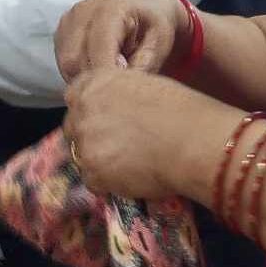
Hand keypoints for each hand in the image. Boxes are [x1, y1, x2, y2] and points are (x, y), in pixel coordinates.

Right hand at [55, 0, 191, 82]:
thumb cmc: (154, 24)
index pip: (98, 49)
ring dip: (85, 79)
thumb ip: (141, 66)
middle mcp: (84, 11)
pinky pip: (63, 63)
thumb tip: (120, 87)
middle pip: (75, 60)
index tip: (119, 94)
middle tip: (115, 91)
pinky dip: (78, 74)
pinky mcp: (62, 32)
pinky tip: (99, 71)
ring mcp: (69, 20)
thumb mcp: (159, 45)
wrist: (145, 8)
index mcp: (111, 9)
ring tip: (109, 78)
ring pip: (66, 65)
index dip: (106, 75)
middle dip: (94, 81)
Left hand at [63, 69, 228, 200]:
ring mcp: (84, 143)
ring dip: (98, 160)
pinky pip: (92, 181)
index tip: (102, 119)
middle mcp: (82, 111)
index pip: (74, 96)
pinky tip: (131, 177)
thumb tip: (115, 108)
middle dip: (89, 135)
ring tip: (128, 163)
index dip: (88, 110)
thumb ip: (118, 94)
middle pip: (73, 127)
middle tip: (116, 145)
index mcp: (94, 83)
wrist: (192, 140)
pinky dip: (108, 183)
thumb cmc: (180, 109)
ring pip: (81, 155)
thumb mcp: (143, 85)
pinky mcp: (92, 172)